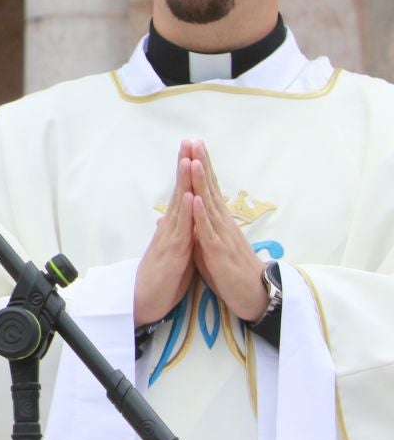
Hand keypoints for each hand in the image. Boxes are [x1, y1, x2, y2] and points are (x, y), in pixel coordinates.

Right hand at [134, 144, 196, 326]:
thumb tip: (167, 221)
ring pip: (179, 205)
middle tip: (188, 141)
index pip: (183, 194)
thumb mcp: (171, 254)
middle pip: (180, 191)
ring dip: (184, 181)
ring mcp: (170, 238)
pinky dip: (187, 212)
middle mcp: (171, 228)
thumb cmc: (159, 281)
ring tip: (188, 158)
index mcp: (174, 229)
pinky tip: (190, 196)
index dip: (187, 173)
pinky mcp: (173, 253)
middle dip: (184, 166)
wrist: (144, 303)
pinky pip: (182, 230)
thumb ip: (173, 235)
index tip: (192, 151)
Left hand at [185, 141, 267, 320]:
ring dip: (201, 183)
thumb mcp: (208, 247)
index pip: (209, 189)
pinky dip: (200, 214)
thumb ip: (197, 228)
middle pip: (211, 189)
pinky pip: (208, 231)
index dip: (201, 168)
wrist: (254, 298)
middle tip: (195, 141)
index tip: (193, 147)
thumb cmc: (230, 272)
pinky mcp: (219, 252)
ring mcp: (222, 236)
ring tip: (194, 160)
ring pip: (209, 205)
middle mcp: (222, 223)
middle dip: (202, 165)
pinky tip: (194, 199)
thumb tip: (185, 213)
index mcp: (218, 222)